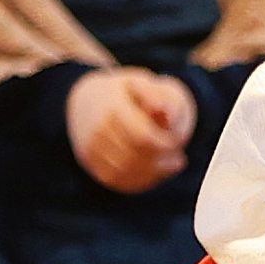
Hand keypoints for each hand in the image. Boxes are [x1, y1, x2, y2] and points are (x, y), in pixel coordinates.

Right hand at [65, 68, 195, 193]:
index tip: (177, 143)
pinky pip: (119, 181)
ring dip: (153, 172)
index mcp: (112, 108)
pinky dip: (141, 179)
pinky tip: (154, 170)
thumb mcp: (144, 83)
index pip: (144, 137)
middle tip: (177, 156)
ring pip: (128, 172)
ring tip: (168, 162)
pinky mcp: (91, 164)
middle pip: (137, 157)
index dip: (165, 145)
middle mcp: (97, 131)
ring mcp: (91, 150)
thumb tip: (162, 109)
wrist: (87, 99)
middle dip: (161, 160)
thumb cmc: (126, 93)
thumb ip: (157, 95)